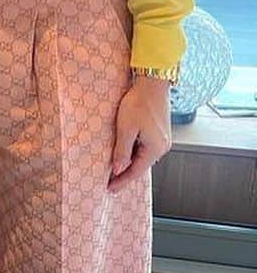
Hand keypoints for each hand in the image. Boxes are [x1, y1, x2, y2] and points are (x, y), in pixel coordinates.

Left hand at [109, 74, 171, 190]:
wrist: (152, 83)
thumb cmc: (139, 102)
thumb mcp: (126, 128)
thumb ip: (122, 150)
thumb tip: (118, 169)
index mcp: (155, 148)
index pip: (136, 171)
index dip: (122, 181)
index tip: (110, 189)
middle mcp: (162, 146)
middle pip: (141, 166)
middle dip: (125, 174)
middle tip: (110, 182)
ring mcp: (162, 139)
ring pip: (143, 157)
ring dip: (129, 163)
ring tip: (114, 170)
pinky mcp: (159, 132)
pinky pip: (145, 148)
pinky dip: (134, 153)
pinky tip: (124, 153)